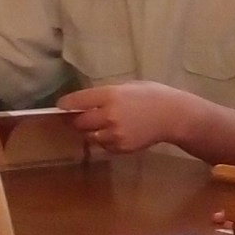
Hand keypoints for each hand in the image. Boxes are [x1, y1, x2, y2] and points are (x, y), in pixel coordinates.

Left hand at [59, 81, 194, 154]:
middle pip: (79, 122)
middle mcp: (109, 115)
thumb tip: (87, 101)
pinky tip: (116, 133)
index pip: (78, 101)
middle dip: (78, 120)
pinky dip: (105, 140)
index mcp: (110, 95)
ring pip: (89, 137)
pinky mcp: (120, 147)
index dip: (66, 104)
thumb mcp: (128, 86)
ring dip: (91, 132)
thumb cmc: (153, 96)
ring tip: (101, 125)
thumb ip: (107, 94)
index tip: (61, 106)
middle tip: (81, 117)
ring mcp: (114, 134)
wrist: (173, 116)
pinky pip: (104, 145)